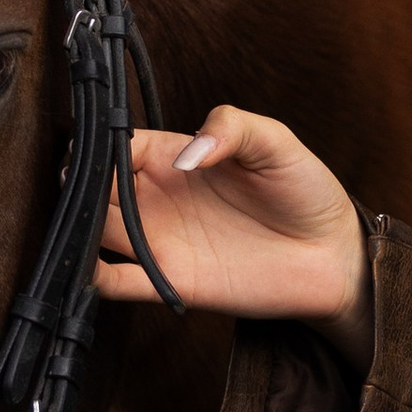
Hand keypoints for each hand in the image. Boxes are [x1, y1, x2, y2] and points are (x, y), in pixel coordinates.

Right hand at [90, 105, 374, 369]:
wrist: (333, 255)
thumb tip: (188, 153)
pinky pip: (116, 284)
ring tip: (77, 223)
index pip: (118, 146)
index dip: (98, 146)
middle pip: (96, 189)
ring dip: (77, 229)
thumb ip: (231, 127)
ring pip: (96, 232)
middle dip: (77, 187)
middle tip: (77, 190)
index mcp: (175, 157)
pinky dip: (90, 279)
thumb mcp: (275, 140)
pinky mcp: (171, 281)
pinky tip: (86, 268)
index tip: (92, 152)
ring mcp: (161, 240)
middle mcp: (159, 198)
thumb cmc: (306, 191)